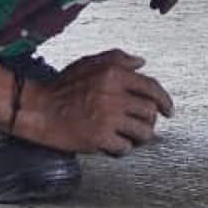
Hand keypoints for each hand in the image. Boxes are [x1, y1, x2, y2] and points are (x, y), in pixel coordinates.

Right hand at [26, 49, 174, 155]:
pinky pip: (125, 147)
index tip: (168, 110)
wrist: (38, 109)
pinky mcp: (99, 138)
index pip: (151, 87)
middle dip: (150, 120)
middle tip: (144, 124)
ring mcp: (108, 118)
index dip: (164, 100)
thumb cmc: (61, 87)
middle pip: (150, 111)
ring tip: (132, 136)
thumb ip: (117, 58)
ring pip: (143, 131)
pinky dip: (123, 148)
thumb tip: (140, 62)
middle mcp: (114, 95)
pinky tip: (115, 144)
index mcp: (114, 74)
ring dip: (140, 136)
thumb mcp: (89, 63)